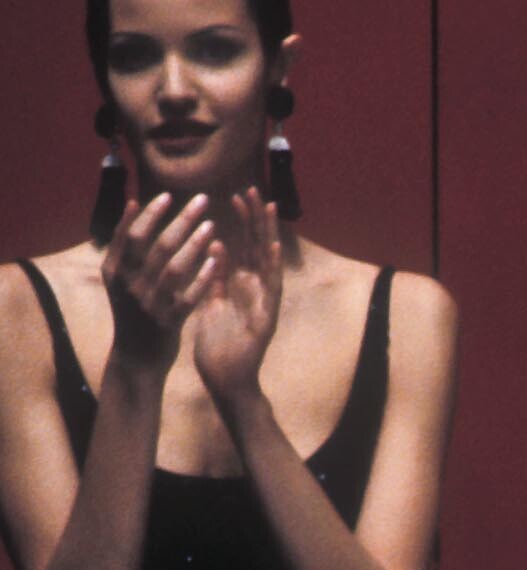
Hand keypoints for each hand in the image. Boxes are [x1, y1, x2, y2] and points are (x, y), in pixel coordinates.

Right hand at [99, 190, 220, 373]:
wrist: (136, 359)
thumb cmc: (133, 311)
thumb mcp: (120, 279)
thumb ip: (125, 246)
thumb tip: (133, 204)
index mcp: (115, 270)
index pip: (131, 234)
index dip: (150, 213)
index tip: (169, 196)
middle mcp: (129, 285)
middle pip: (156, 244)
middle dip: (180, 219)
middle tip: (202, 200)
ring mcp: (149, 303)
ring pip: (174, 266)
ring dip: (194, 243)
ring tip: (212, 224)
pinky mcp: (169, 321)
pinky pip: (189, 295)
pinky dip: (203, 276)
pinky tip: (218, 260)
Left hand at [188, 189, 283, 403]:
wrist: (227, 381)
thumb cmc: (219, 347)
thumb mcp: (211, 305)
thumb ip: (214, 278)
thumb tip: (214, 248)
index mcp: (240, 286)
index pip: (243, 246)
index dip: (241, 221)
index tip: (235, 195)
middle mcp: (256, 290)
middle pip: (257, 247)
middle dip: (254, 218)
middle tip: (252, 189)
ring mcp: (264, 303)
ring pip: (267, 262)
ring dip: (266, 234)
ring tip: (267, 207)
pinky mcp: (266, 318)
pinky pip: (269, 291)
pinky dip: (271, 268)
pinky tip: (271, 248)